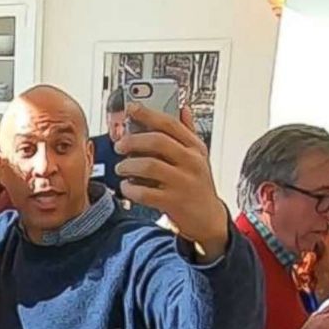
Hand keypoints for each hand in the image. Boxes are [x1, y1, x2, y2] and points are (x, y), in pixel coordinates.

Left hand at [114, 105, 228, 260]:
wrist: (209, 220)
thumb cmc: (199, 186)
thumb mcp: (199, 157)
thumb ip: (189, 133)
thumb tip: (183, 108)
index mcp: (195, 148)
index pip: (170, 124)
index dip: (148, 114)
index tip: (131, 108)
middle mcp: (191, 162)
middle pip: (157, 141)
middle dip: (133, 140)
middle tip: (120, 145)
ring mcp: (183, 182)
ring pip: (149, 165)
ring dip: (129, 165)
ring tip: (122, 168)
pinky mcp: (174, 202)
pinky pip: (145, 192)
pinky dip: (131, 189)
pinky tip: (127, 187)